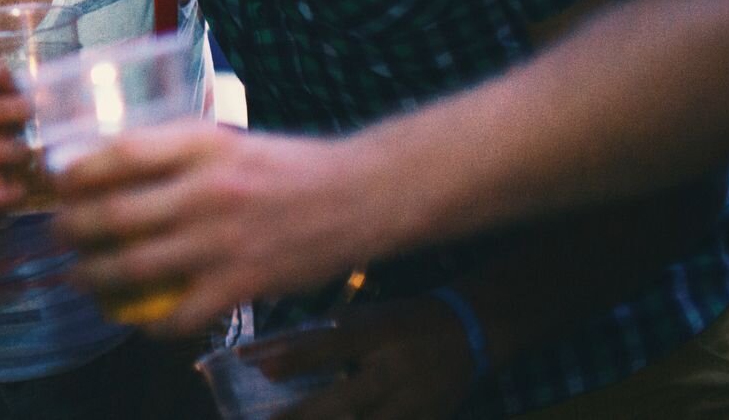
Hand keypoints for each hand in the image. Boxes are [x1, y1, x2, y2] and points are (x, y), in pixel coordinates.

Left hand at [51, 121, 379, 333]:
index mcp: (201, 145)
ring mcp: (222, 241)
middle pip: (114, 214)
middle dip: (71, 230)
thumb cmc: (286, 164)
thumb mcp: (225, 139)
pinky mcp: (242, 283)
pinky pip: (178, 313)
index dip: (77, 171)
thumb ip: (172, 150)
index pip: (120, 154)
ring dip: (94, 277)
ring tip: (79, 278)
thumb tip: (107, 161)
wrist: (360, 194)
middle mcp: (206, 191)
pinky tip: (137, 318)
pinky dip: (150, 322)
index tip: (56, 182)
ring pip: (134, 267)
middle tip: (55, 235)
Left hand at [247, 297, 476, 419]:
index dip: (298, 359)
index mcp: (379, 333)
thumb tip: (260, 357)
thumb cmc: (397, 322)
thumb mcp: (361, 318)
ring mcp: (417, 402)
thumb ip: (317, 337)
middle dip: (306, 415)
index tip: (264, 371)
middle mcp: (398, 370)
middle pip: (348, 399)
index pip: (334, 345)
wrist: (468, 332)